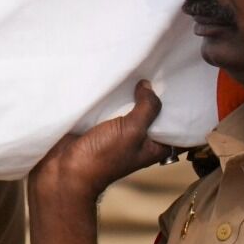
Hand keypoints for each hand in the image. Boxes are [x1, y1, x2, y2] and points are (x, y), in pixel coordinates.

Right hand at [32, 81, 171, 200]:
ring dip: (130, 95)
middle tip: (154, 73)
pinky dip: (112, 97)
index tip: (177, 88)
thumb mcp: (132, 130)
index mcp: (154, 147)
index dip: (179, 110)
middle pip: (152, 114)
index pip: (175, 127)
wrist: (65, 170)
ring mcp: (118, 133)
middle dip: (153, 97)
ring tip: (134, 72)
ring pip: (130, 108)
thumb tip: (148, 86)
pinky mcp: (99, 126)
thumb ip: (146, 107)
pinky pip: (110, 108)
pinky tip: (113, 80)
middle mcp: (139, 140)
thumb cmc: (103, 157)